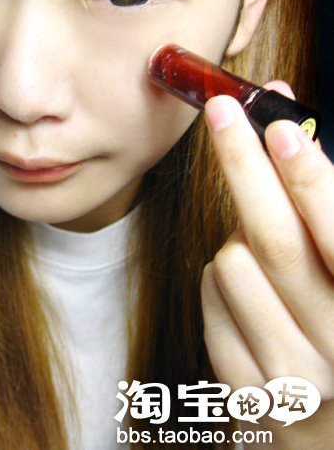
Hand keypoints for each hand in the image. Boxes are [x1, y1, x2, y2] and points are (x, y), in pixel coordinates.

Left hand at [201, 82, 333, 448]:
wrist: (333, 420)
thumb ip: (323, 209)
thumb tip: (289, 133)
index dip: (309, 178)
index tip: (278, 126)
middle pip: (273, 242)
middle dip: (244, 166)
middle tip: (221, 114)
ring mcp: (287, 375)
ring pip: (231, 266)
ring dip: (237, 240)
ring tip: (259, 250)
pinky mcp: (243, 389)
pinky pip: (211, 298)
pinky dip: (221, 277)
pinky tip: (246, 289)